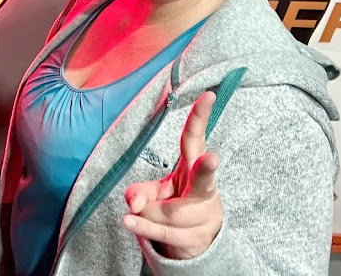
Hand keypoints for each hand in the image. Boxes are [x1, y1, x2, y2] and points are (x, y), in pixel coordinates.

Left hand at [122, 91, 222, 259]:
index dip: (200, 118)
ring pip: (171, 212)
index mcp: (193, 166)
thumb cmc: (174, 206)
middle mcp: (204, 189)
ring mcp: (205, 215)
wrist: (194, 243)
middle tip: (211, 158)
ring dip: (148, 213)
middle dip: (206, 169)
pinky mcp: (197, 238)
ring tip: (140, 213)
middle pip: (204, 179)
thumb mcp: (154, 192)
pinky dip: (143, 226)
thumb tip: (133, 203)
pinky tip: (129, 221)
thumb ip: (139, 191)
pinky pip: (165, 232)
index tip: (208, 95)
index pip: (195, 139)